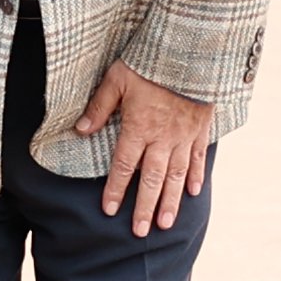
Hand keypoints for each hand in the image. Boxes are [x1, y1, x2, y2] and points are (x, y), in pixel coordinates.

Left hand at [81, 59, 217, 236]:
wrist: (192, 49)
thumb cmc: (149, 61)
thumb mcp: (116, 79)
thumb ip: (99, 107)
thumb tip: (80, 130)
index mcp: (139, 127)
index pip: (123, 166)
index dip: (115, 189)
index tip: (109, 210)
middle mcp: (162, 138)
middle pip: (151, 180)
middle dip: (144, 208)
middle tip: (140, 231)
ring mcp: (184, 135)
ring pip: (176, 175)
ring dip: (170, 201)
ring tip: (166, 223)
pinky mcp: (200, 128)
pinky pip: (198, 157)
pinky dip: (195, 176)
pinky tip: (193, 193)